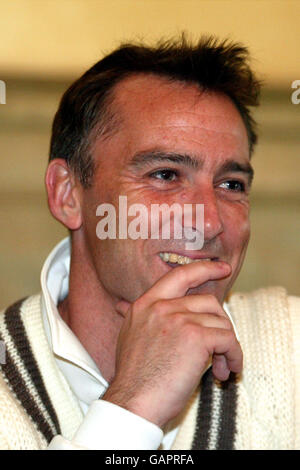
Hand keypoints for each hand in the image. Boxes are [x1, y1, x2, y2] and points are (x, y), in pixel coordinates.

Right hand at [102, 261, 242, 427]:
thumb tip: (121, 305)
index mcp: (146, 304)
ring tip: (220, 367)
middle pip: (208, 301)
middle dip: (221, 323)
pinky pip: (228, 339)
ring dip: (227, 346)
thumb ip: (138, 317)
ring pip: (220, 322)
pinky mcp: (196, 337)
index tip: (222, 269)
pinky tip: (227, 371)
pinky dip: (234, 355)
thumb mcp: (129, 336)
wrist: (133, 402)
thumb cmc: (134, 377)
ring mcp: (178, 319)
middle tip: (221, 347)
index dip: (204, 269)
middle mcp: (161, 306)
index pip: (179, 275)